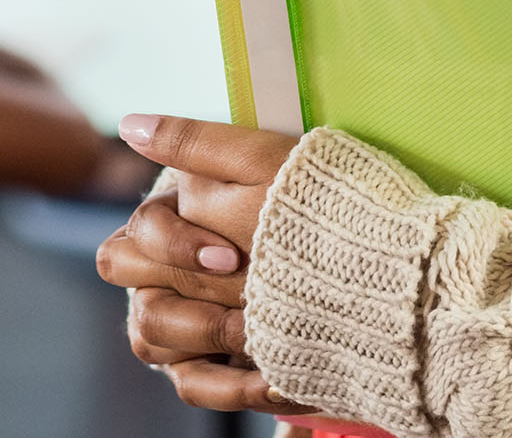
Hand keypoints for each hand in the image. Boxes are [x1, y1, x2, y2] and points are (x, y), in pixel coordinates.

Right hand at [98, 115, 303, 415]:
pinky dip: (234, 389)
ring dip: (212, 341)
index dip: (175, 249)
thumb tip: (129, 124)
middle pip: (139, 297)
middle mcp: (166, 273)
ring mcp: (181, 322)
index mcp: (173, 220)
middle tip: (249, 307)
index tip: (231, 258)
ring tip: (266, 342)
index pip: (137, 238)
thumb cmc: (318, 204)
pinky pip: (195, 387)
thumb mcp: (266, 163)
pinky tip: (278, 381)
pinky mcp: (206, 366)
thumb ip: (195, 144)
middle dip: (194, 306)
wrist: (382, 266)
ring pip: (153, 342)